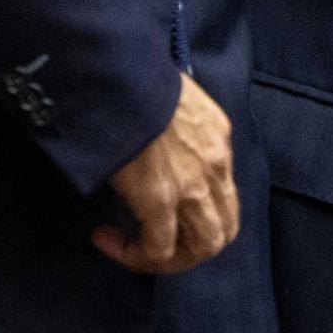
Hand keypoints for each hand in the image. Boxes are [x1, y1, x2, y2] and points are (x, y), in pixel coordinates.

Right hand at [96, 74, 238, 276]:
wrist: (117, 73)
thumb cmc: (131, 77)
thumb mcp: (171, 96)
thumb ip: (173, 126)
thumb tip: (150, 144)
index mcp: (219, 137)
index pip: (225, 193)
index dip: (198, 214)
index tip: (161, 211)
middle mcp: (215, 165)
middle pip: (224, 229)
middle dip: (191, 249)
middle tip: (153, 246)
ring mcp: (192, 185)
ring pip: (202, 247)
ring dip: (169, 259)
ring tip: (131, 250)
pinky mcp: (160, 199)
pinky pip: (159, 248)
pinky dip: (135, 255)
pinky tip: (106, 239)